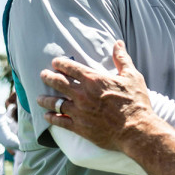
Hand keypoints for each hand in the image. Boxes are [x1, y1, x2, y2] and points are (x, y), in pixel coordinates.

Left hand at [37, 40, 153, 151]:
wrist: (136, 130)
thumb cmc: (136, 102)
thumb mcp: (132, 77)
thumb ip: (122, 59)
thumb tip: (118, 44)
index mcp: (94, 80)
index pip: (70, 68)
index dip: (61, 63)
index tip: (55, 62)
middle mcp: (82, 94)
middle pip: (58, 83)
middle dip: (48, 77)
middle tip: (43, 75)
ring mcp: (79, 111)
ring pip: (55, 103)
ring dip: (45, 99)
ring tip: (39, 98)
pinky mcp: (80, 127)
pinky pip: (60, 121)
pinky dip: (52, 118)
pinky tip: (47, 116)